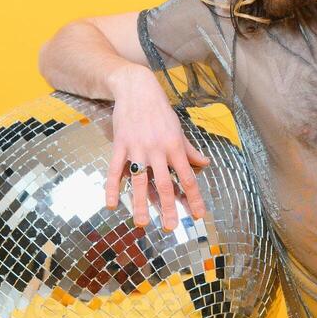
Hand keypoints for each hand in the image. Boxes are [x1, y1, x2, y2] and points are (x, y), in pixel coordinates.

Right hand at [103, 67, 210, 230]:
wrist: (136, 89)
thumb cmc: (160, 111)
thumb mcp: (178, 129)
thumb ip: (190, 149)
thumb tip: (205, 163)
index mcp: (175, 147)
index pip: (187, 177)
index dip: (194, 197)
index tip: (198, 215)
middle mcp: (158, 150)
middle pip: (164, 184)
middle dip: (168, 208)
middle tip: (171, 228)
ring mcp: (138, 148)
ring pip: (139, 181)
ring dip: (140, 204)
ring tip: (142, 224)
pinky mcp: (120, 145)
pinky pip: (115, 170)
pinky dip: (112, 188)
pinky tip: (111, 205)